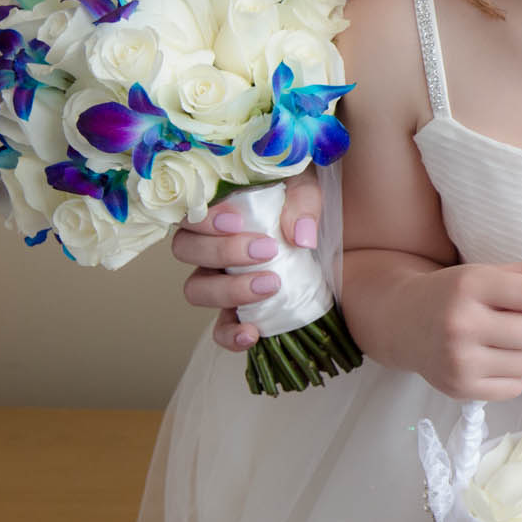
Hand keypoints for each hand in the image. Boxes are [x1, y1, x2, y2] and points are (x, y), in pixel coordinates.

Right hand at [171, 170, 325, 351]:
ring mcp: (218, 277)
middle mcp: (209, 242)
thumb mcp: (308, 187)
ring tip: (271, 285)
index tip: (237, 221)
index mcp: (218, 206)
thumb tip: (299, 235)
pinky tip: (252, 334)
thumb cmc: (305, 201)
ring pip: (196, 288)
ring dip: (228, 290)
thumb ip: (303, 200)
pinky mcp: (237, 307)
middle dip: (222, 251)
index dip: (204, 219)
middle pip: (185, 249)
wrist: (336, 233)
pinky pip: (220, 327)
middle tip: (266, 250)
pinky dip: (230, 334)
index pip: (188, 211)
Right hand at [375, 255, 521, 401]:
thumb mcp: (486, 273)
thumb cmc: (452, 294)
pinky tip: (491, 359)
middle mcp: (461, 324)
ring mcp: (459, 360)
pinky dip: (512, 374)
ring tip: (505, 340)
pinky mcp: (459, 388)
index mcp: (471, 287)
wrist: (401, 321)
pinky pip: (515, 387)